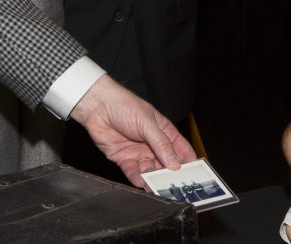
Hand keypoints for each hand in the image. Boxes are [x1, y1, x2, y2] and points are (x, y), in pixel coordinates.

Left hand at [70, 74, 196, 187]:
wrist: (97, 105)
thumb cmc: (123, 105)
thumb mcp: (147, 122)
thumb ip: (161, 143)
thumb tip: (175, 163)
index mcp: (163, 132)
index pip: (181, 150)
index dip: (188, 163)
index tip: (194, 176)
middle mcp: (153, 145)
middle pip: (166, 165)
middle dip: (170, 175)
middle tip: (173, 185)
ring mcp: (138, 152)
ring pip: (150, 171)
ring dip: (153, 178)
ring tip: (155, 184)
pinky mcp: (123, 158)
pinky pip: (133, 172)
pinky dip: (137, 178)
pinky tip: (140, 181)